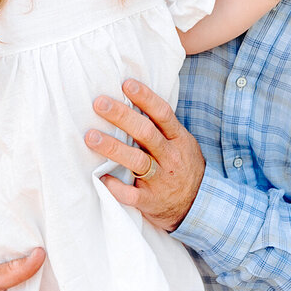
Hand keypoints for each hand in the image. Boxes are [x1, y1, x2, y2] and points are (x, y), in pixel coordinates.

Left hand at [85, 79, 204, 231]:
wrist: (199, 205)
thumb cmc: (183, 166)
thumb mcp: (182, 143)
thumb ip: (162, 126)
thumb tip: (133, 99)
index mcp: (178, 139)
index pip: (163, 114)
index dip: (145, 98)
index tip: (126, 84)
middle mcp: (170, 157)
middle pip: (146, 133)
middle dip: (121, 116)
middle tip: (99, 103)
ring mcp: (161, 180)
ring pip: (136, 160)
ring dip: (112, 147)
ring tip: (90, 136)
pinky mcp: (151, 201)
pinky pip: (132, 194)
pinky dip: (116, 186)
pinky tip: (101, 177)